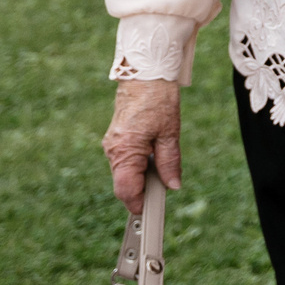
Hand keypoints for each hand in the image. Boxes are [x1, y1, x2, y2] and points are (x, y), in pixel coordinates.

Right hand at [104, 78, 182, 214]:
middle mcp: (113, 151)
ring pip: (124, 174)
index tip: (152, 210)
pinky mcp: (116, 140)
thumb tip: (173, 185)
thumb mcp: (170, 133)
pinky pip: (124, 162)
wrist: (144, 74)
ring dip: (141, 178)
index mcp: (124, 151)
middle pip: (124, 185)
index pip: (126, 190)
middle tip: (163, 190)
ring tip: (161, 169)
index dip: (139, 204)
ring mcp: (112, 145)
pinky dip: (137, 166)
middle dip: (142, 192)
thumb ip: (169, 162)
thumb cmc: (158, 100)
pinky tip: (152, 158)